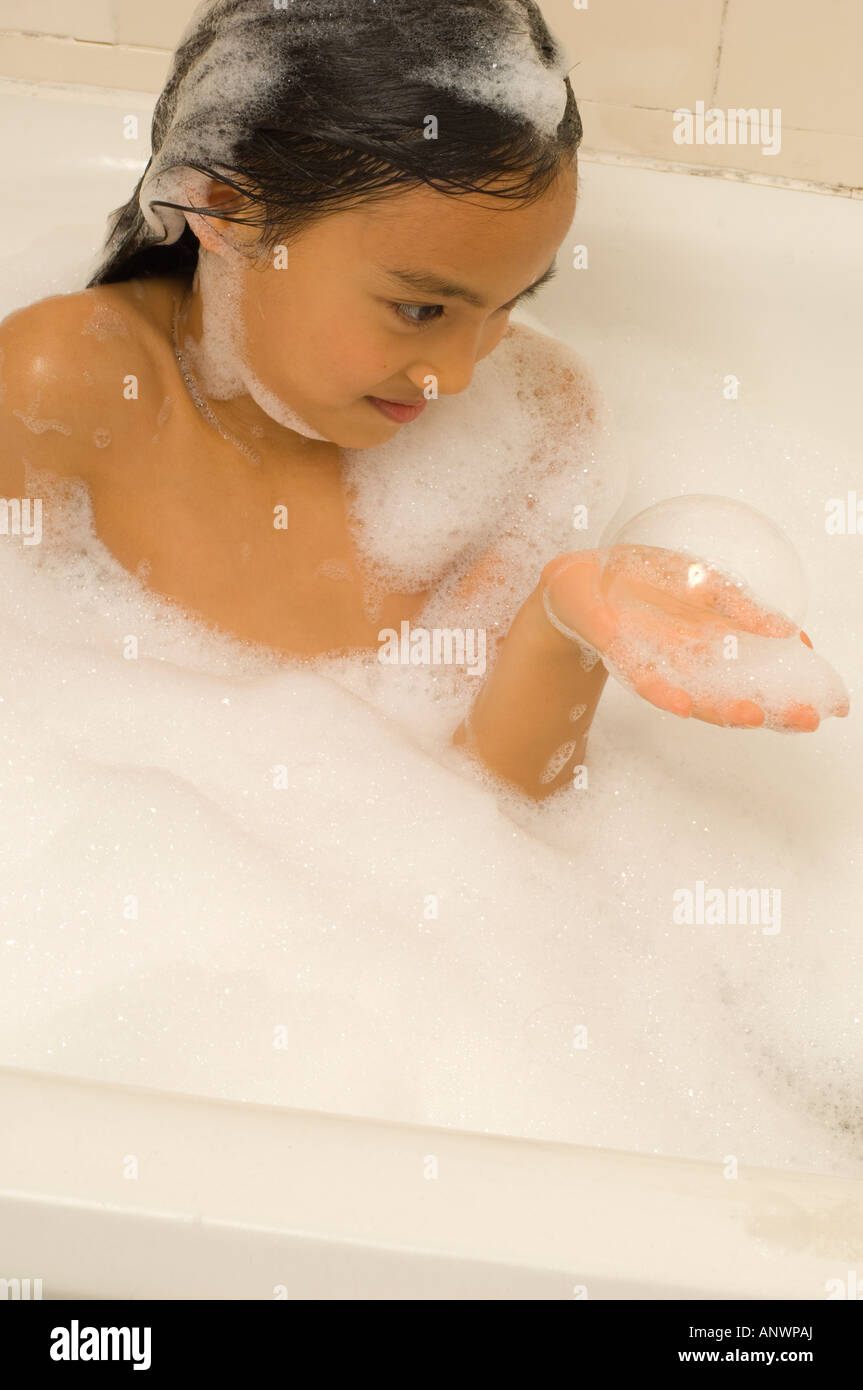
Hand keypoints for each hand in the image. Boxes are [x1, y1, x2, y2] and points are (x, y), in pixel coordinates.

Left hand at [542, 545, 849, 730]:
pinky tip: (681, 706)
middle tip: (806, 719)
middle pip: (734, 698)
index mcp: (712, 651)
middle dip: (771, 710)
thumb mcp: (704, 584)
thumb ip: (741, 608)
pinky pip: (643, 679)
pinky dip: (661, 692)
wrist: (583, 579)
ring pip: (694, 697)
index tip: (832, 706)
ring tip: (752, 716)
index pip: (759, 680)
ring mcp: (656, 665)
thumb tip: (786, 632)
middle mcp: (688, 667)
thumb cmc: (645, 582)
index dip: (793, 692)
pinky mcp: (620, 654)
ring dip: (721, 708)